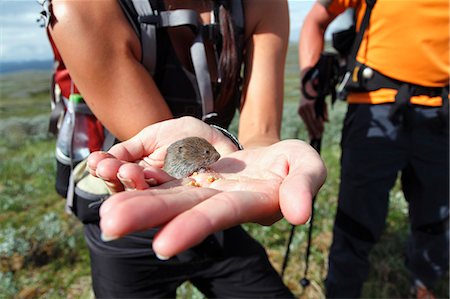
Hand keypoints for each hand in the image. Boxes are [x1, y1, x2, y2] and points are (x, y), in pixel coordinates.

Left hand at [89, 122, 325, 257]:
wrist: (274, 157)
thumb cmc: (294, 164)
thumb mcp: (307, 168)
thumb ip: (304, 187)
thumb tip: (298, 214)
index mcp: (249, 201)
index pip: (220, 215)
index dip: (194, 227)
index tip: (162, 245)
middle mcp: (220, 199)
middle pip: (182, 207)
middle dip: (148, 216)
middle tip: (109, 223)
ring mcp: (204, 186)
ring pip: (168, 194)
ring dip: (136, 202)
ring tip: (103, 211)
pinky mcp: (194, 172)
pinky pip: (165, 175)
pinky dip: (141, 179)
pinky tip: (114, 179)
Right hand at [298, 71, 327, 138]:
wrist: (307, 86)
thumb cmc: (317, 93)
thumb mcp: (323, 101)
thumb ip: (324, 111)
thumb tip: (326, 121)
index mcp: (310, 105)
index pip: (315, 119)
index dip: (318, 126)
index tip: (322, 132)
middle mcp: (304, 108)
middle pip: (310, 122)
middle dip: (315, 130)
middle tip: (318, 137)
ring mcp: (301, 109)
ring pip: (306, 122)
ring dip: (310, 130)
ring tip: (313, 137)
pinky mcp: (299, 110)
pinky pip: (305, 120)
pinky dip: (308, 126)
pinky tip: (310, 131)